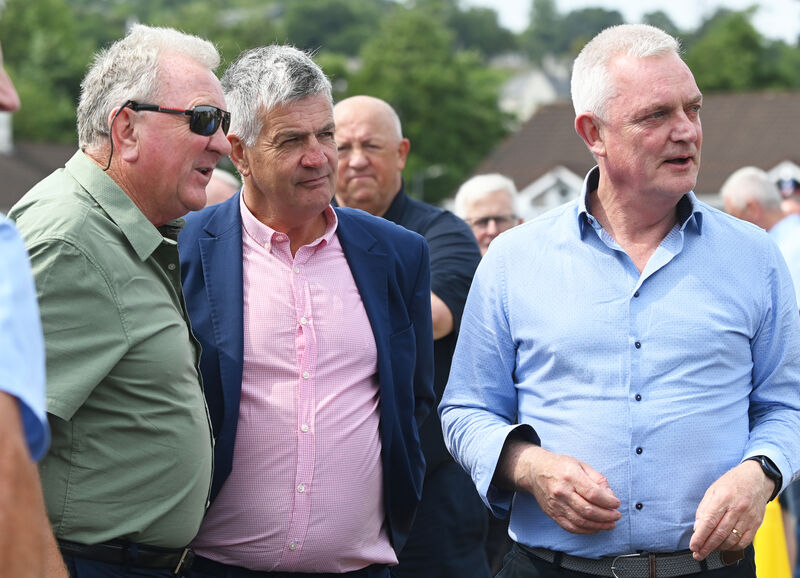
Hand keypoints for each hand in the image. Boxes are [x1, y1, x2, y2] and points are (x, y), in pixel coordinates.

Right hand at [498, 441, 620, 533]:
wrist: (535, 471)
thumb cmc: (560, 466)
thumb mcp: (581, 465)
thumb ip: (597, 479)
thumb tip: (610, 496)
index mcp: (570, 475)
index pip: (593, 493)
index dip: (608, 502)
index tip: (616, 503)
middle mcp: (561, 491)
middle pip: (588, 510)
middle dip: (606, 516)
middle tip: (616, 516)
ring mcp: (556, 504)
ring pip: (581, 521)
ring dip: (599, 525)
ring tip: (610, 524)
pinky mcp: (552, 513)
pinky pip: (571, 527)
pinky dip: (586, 530)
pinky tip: (595, 527)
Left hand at [689, 460, 772, 560]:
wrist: (756, 478)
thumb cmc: (731, 483)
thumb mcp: (712, 490)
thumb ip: (704, 509)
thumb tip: (697, 528)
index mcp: (723, 498)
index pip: (709, 522)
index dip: (700, 536)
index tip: (693, 546)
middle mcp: (737, 508)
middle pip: (720, 533)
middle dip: (707, 547)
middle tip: (698, 554)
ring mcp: (748, 517)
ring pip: (731, 539)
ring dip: (718, 548)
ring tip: (709, 549)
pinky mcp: (756, 523)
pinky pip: (744, 541)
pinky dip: (733, 547)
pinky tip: (724, 546)